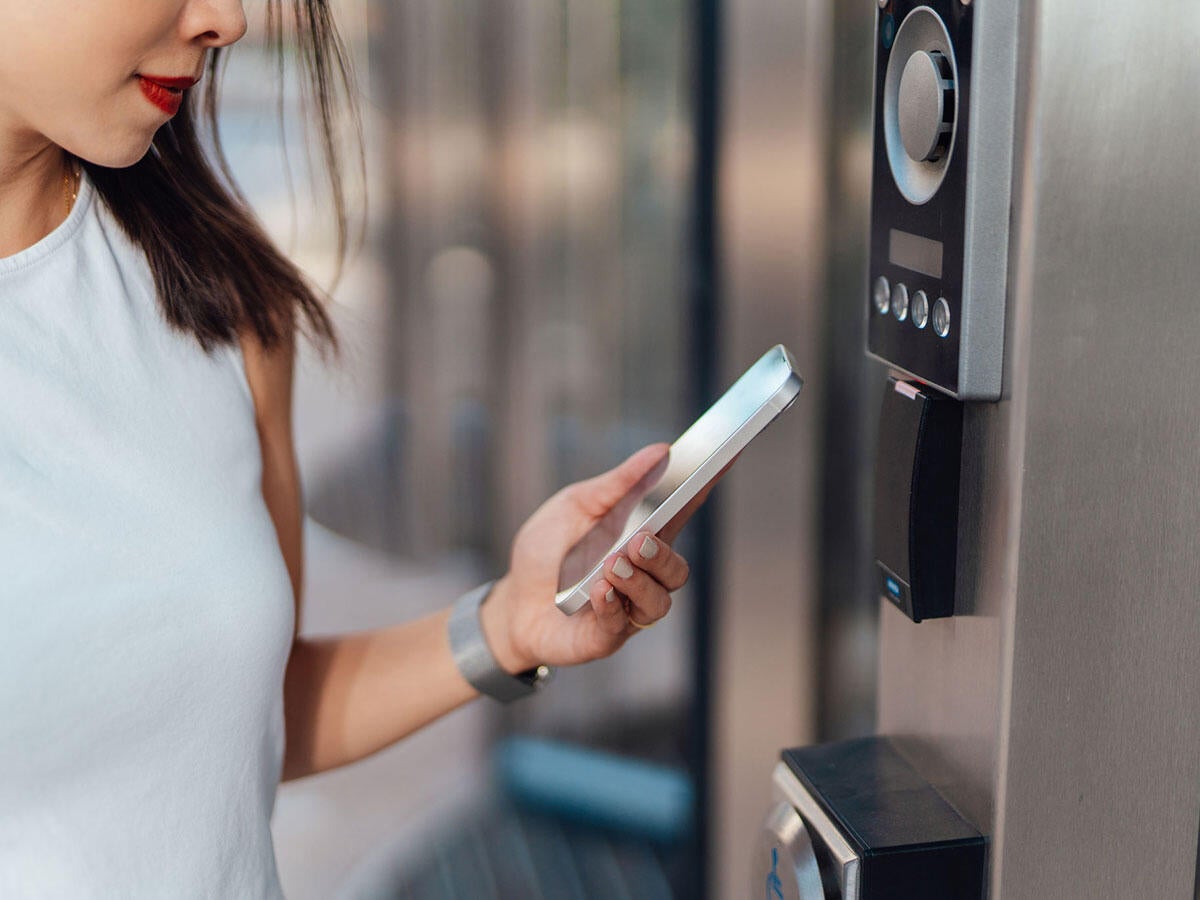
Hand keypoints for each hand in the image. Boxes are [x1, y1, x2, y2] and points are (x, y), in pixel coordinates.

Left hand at [477, 443, 725, 672]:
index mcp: (641, 533)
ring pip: (658, 600)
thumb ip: (617, 484)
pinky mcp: (606, 636)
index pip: (682, 510)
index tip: (726, 455)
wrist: (511, 602)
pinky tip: (597, 592)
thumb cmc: (548, 551)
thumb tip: (660, 451)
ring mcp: (628, 607)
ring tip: (611, 566)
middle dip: (663, 554)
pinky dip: (611, 606)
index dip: (706, 484)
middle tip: (639, 541)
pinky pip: (621, 625)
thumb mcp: (576, 506)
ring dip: (638, 582)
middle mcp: (643, 573)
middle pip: (677, 568)